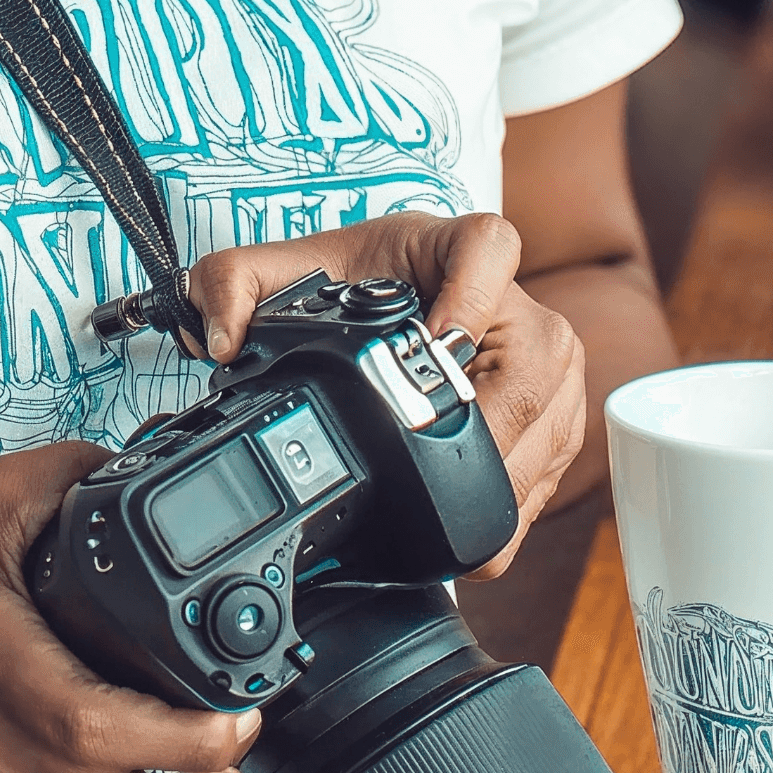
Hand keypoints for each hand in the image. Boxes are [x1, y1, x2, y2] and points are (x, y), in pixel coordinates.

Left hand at [180, 209, 586, 580]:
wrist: (394, 310)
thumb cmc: (355, 289)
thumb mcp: (284, 273)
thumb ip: (229, 283)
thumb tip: (218, 336)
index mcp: (461, 249)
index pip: (491, 246)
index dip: (475, 292)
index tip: (441, 340)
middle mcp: (519, 306)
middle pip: (536, 362)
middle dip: (488, 425)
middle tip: (435, 461)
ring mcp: (546, 367)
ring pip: (550, 424)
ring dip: (503, 476)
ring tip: (449, 510)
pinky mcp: (554, 421)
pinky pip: (551, 467)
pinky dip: (513, 504)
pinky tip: (470, 525)